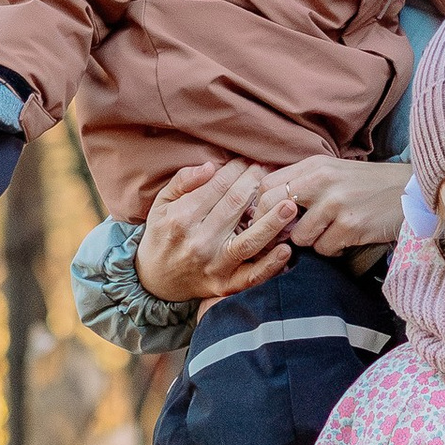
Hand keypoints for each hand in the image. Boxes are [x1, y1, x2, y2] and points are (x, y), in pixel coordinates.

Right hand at [138, 158, 297, 303]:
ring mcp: (214, 265)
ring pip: (249, 241)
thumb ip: (182, 181)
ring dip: (272, 222)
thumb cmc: (162, 235)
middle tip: (272, 170)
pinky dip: (270, 265)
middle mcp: (199, 241)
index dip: (238, 169)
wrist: (154, 281)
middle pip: (235, 205)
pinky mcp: (225, 284)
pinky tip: (286, 250)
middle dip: (256, 183)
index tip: (251, 159)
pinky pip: (252, 276)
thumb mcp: (161, 204)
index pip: (218, 186)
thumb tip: (211, 166)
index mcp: (182, 218)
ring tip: (290, 204)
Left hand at [256, 154, 408, 259]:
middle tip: (286, 238)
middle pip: (274, 209)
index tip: (268, 222)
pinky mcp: (351, 225)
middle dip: (275, 230)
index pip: (267, 186)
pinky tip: (347, 238)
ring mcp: (337, 204)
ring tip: (331, 232)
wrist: (410, 190)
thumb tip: (268, 208)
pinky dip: (333, 249)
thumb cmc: (368, 184)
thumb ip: (303, 183)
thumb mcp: (333, 172)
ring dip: (312, 241)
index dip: (261, 208)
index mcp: (314, 165)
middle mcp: (322, 180)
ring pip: (300, 237)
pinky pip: (324, 249)